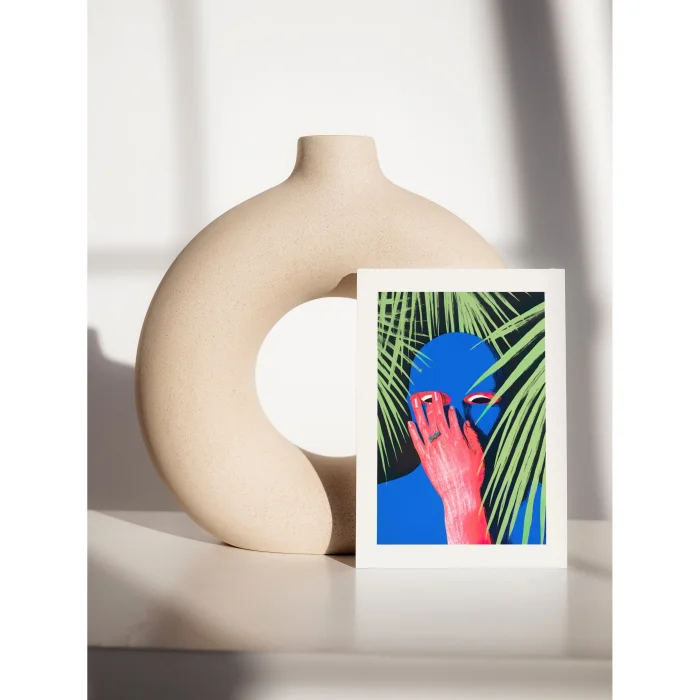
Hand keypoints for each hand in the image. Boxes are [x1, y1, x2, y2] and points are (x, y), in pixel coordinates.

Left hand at [408, 391, 490, 543]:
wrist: (460, 493)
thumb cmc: (472, 475)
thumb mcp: (478, 453)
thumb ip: (472, 436)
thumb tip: (466, 423)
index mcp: (457, 438)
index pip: (450, 418)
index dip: (447, 408)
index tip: (445, 400)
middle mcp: (443, 440)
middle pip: (436, 417)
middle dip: (433, 403)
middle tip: (431, 393)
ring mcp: (432, 448)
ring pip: (424, 425)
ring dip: (419, 411)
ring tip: (416, 400)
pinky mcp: (424, 458)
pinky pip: (416, 441)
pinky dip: (413, 431)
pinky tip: (410, 422)